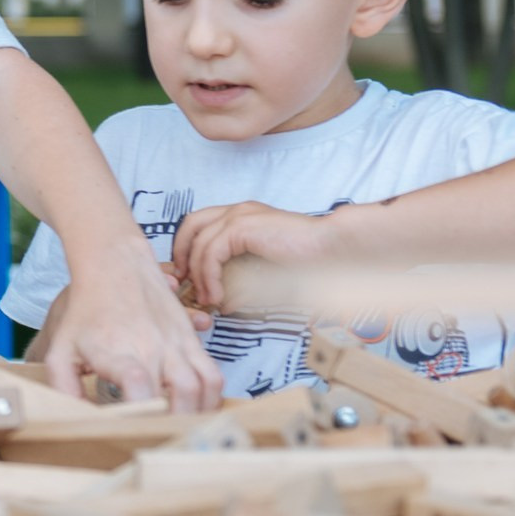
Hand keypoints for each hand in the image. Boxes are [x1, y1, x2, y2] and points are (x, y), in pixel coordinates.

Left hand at [38, 247, 221, 410]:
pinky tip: (195, 408)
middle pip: (179, 394)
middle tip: (162, 439)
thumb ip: (64, 386)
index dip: (141, 409)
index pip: (137, 383)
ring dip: (196, 414)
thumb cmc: (85, 312)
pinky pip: (213, 374)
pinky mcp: (190, 340)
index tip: (134, 428)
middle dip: (174, 424)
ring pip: (203, 387)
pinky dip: (211, 397)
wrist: (115, 267)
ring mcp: (176, 344)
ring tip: (181, 428)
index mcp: (118, 352)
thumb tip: (79, 418)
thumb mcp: (61, 348)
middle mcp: (151, 348)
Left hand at [171, 201, 340, 309]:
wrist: (333, 249)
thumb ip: (244, 285)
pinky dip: (209, 276)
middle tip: (184, 283)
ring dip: (198, 274)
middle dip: (181, 255)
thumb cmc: (309, 262)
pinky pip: (211, 252)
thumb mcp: (268, 275)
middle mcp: (237, 211)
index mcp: (242, 217)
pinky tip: (218, 295)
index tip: (188, 277)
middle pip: (191, 225)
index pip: (199, 224)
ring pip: (199, 242)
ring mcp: (239, 215)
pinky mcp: (242, 226)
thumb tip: (223, 304)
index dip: (187, 248)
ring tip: (207, 299)